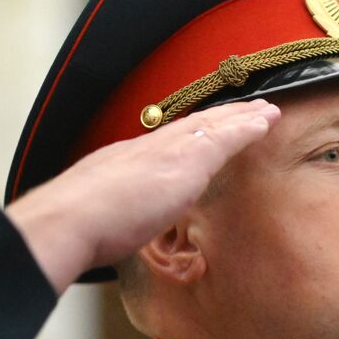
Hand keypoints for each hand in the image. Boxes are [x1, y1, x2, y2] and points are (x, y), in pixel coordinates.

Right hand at [5, 99, 279, 292]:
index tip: (207, 127)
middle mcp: (149, 146)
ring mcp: (169, 150)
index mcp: (127, 160)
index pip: (165, 142)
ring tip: (265, 110)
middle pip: (193, 125)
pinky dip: (247, 127)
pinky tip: (266, 122)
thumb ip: (113, 215)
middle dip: (220, 117)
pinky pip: (226, 136)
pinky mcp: (188, 159)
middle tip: (246, 109)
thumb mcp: (99, 215)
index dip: (190, 133)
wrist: (72, 219)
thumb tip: (113, 229)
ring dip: (241, 116)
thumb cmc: (77, 228)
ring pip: (213, 124)